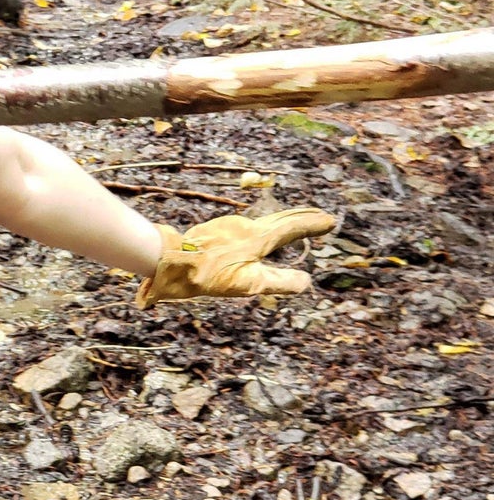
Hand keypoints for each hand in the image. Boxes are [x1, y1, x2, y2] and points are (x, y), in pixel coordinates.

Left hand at [136, 207, 335, 307]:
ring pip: (263, 221)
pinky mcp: (215, 231)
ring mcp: (229, 227)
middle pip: (279, 219)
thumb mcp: (249, 283)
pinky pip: (247, 227)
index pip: (292, 227)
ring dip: (282, 220)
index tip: (330, 221)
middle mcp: (246, 226)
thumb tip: (306, 282)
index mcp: (258, 237)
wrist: (168, 260)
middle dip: (301, 218)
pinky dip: (262, 228)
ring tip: (292, 223)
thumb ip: (278, 282)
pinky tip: (254, 236)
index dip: (312, 225)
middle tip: (318, 216)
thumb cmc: (208, 274)